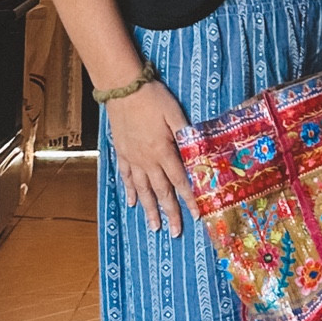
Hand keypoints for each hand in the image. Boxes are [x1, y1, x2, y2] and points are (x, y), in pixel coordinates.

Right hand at [104, 79, 193, 235]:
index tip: (197, 215)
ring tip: (153, 228)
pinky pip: (126, 176)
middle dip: (170, 213)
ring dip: (149, 210)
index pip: (179, 181)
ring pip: (142, 190)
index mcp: (162, 151)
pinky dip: (129, 191)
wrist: (122, 88)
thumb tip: (200, 153)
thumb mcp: (175, 113)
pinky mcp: (121, 152)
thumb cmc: (152, 98)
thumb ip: (186, 134)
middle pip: (161, 191)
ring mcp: (132, 158)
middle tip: (175, 232)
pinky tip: (132, 203)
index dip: (189, 199)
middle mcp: (147, 160)